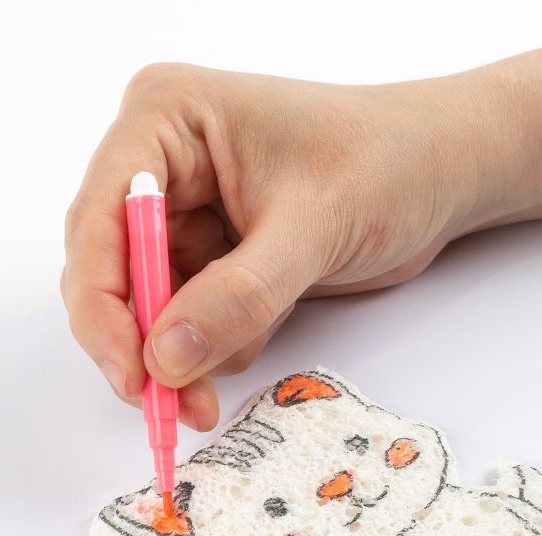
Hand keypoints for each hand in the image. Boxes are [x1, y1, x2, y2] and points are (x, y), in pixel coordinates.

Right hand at [61, 64, 511, 428]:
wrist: (441, 178)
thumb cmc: (389, 166)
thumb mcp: (313, 228)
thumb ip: (239, 296)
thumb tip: (164, 359)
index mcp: (168, 121)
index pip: (100, 220)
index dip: (103, 306)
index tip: (131, 374)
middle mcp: (166, 165)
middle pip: (115, 271)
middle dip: (147, 342)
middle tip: (175, 407)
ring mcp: (193, 213)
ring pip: (156, 305)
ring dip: (189, 352)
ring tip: (236, 363)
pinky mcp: (222, 255)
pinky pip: (196, 316)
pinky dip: (222, 340)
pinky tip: (268, 325)